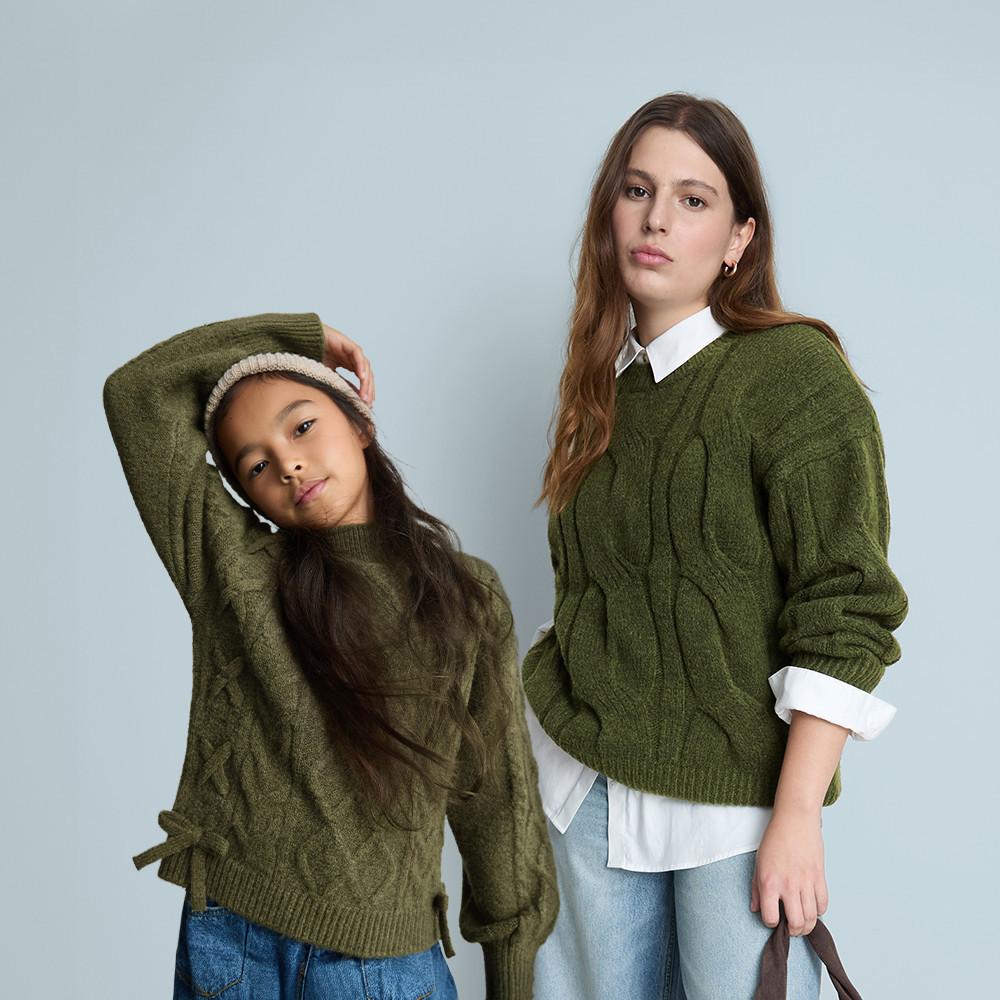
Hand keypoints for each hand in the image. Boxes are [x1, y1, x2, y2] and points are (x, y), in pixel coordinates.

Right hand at [319, 320, 374, 405]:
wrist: (302, 340)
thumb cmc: (313, 356)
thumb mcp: (328, 375)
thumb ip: (340, 383)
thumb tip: (352, 397)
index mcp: (349, 364)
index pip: (363, 379)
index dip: (366, 392)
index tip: (366, 406)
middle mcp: (352, 357)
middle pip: (367, 374)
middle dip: (368, 389)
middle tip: (367, 403)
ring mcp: (351, 350)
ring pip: (365, 366)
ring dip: (366, 381)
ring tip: (365, 394)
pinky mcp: (347, 343)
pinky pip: (357, 354)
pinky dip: (361, 365)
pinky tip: (361, 376)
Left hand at [750, 809, 827, 935]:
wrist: (795, 820)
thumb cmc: (774, 839)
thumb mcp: (758, 863)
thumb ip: (756, 889)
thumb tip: (756, 909)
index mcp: (769, 882)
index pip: (770, 917)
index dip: (771, 922)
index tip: (772, 918)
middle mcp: (788, 885)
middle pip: (796, 923)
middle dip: (793, 931)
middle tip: (791, 928)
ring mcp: (806, 882)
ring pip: (811, 918)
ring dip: (807, 925)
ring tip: (802, 923)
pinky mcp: (819, 877)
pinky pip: (823, 904)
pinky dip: (819, 912)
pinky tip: (812, 909)